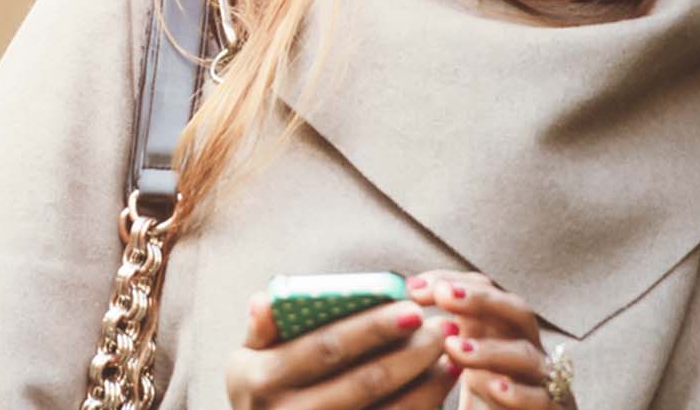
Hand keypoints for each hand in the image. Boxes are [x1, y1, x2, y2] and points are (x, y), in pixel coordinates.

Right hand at [224, 294, 455, 408]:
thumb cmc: (263, 388)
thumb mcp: (248, 358)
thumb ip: (262, 328)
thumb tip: (266, 300)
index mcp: (263, 380)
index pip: (326, 348)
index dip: (371, 329)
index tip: (412, 308)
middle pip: (364, 383)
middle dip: (410, 354)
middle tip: (443, 327)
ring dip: (426, 383)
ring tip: (451, 352)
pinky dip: (424, 404)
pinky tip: (442, 381)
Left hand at [409, 271, 561, 409]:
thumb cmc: (483, 401)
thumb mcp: (457, 365)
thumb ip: (439, 336)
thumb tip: (397, 310)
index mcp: (502, 332)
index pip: (486, 291)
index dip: (452, 282)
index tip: (413, 287)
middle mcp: (525, 349)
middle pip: (515, 311)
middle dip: (480, 300)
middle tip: (444, 296)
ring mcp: (542, 380)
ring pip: (525, 355)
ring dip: (490, 349)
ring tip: (454, 348)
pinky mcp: (552, 409)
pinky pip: (542, 398)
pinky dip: (520, 392)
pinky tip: (494, 387)